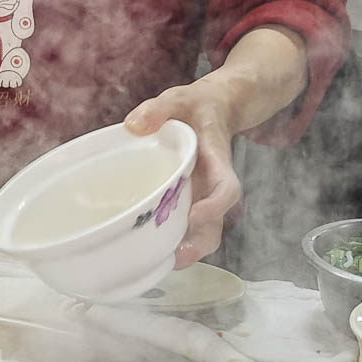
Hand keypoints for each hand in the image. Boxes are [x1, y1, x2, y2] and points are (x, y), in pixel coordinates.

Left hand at [123, 74, 241, 269]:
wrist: (212, 109)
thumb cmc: (194, 106)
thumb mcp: (178, 98)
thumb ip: (158, 108)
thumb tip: (134, 125)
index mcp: (216, 159)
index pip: (227, 188)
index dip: (215, 205)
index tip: (195, 215)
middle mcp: (212, 184)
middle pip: (218, 222)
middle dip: (200, 242)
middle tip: (175, 257)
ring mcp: (202, 196)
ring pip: (204, 231)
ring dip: (188, 250)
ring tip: (160, 263)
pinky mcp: (189, 200)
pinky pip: (187, 226)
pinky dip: (173, 240)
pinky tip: (149, 249)